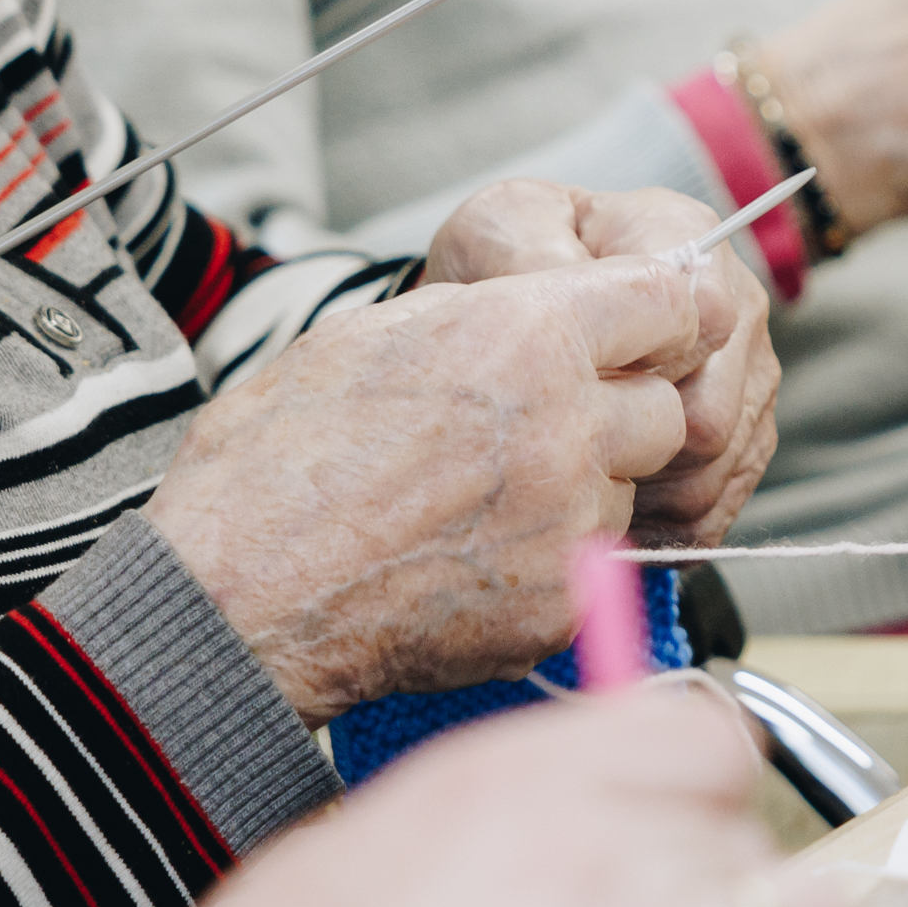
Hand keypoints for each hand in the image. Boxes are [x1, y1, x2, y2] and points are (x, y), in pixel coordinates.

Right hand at [139, 255, 731, 713]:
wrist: (238, 597)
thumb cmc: (277, 461)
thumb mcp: (368, 337)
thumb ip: (481, 318)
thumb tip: (539, 308)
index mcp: (525, 336)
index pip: (669, 302)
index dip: (652, 319)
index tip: (636, 336)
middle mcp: (568, 425)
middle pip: (663, 411)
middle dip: (619, 416)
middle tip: (537, 433)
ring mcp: (572, 523)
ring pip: (626, 493)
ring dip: (582, 493)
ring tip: (478, 505)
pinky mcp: (565, 603)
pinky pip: (591, 570)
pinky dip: (547, 567)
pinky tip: (467, 563)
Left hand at [415, 179, 780, 547]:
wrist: (523, 308)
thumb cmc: (515, 261)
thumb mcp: (502, 227)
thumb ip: (528, 249)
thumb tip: (567, 290)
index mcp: (689, 242)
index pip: (703, 316)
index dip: (640, 362)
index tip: (580, 377)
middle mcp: (737, 310)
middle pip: (712, 414)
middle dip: (629, 446)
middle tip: (558, 451)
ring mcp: (746, 383)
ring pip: (714, 472)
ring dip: (640, 493)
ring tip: (571, 483)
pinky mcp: (740, 446)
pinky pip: (713, 512)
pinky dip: (655, 528)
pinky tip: (601, 514)